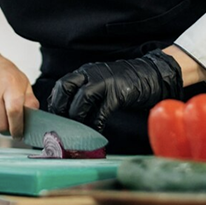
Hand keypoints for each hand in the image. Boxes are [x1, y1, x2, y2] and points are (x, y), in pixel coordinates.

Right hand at [0, 40, 38, 137]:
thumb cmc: (4, 73)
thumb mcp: (23, 82)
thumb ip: (30, 101)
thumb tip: (34, 119)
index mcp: (10, 84)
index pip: (14, 111)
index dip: (17, 127)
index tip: (19, 133)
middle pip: (0, 124)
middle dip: (7, 129)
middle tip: (10, 124)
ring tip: (0, 113)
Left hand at [47, 49, 182, 130]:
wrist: (151, 75)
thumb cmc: (125, 83)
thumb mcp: (100, 82)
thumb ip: (85, 93)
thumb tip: (69, 115)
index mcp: (85, 72)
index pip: (61, 85)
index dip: (55, 103)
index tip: (53, 119)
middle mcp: (92, 73)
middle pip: (66, 88)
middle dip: (60, 109)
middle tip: (62, 126)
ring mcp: (105, 82)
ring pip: (82, 99)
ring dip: (77, 118)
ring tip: (78, 132)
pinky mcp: (118, 93)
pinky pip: (102, 111)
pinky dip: (95, 124)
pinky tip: (96, 132)